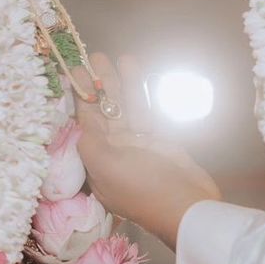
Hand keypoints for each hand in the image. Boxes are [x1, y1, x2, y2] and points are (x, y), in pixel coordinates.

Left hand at [75, 53, 219, 248]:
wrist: (188, 207)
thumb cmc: (144, 189)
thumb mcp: (108, 168)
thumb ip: (90, 142)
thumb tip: (76, 123)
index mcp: (96, 163)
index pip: (84, 124)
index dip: (80, 97)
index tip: (76, 72)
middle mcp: (113, 152)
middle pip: (104, 112)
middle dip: (99, 84)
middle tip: (95, 56)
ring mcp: (136, 144)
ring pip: (125, 107)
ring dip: (121, 83)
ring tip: (118, 56)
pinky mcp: (156, 139)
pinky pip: (145, 109)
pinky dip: (141, 91)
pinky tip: (137, 72)